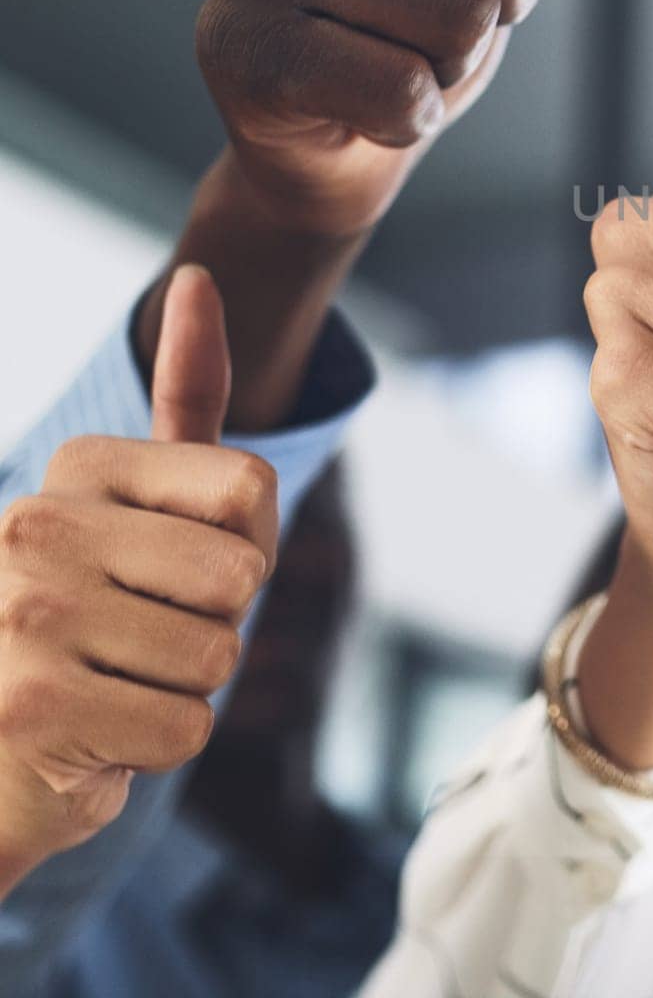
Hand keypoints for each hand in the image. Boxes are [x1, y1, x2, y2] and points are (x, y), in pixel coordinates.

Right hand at [0, 268, 275, 894]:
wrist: (0, 752)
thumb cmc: (98, 613)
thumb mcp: (143, 497)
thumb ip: (183, 395)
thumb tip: (196, 277)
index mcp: (76, 467)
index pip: (252, 487)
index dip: (243, 544)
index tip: (174, 562)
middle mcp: (33, 526)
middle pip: (240, 575)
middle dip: (215, 621)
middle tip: (141, 635)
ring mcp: (24, 617)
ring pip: (217, 656)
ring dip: (184, 686)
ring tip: (114, 681)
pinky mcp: (33, 711)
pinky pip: (187, 728)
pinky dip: (158, 745)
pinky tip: (96, 735)